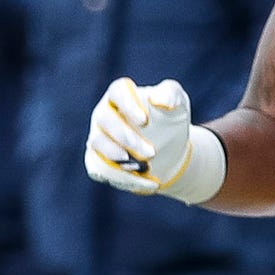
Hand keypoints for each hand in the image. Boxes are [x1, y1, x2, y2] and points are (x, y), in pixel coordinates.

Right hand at [85, 77, 222, 202]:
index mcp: (120, 94)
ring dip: (120, 159)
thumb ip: (171, 95)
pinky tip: (147, 183)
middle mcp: (104, 113)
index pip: (118, 92)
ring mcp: (98, 138)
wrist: (168, 148)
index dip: (128, 105)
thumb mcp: (178, 104)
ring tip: (146, 169)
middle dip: (127, 138)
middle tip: (151, 152)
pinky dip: (123, 179)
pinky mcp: (97, 160)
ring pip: (98, 146)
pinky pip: (101, 170)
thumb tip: (159, 100)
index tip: (145, 121)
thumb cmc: (169, 119)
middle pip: (105, 120)